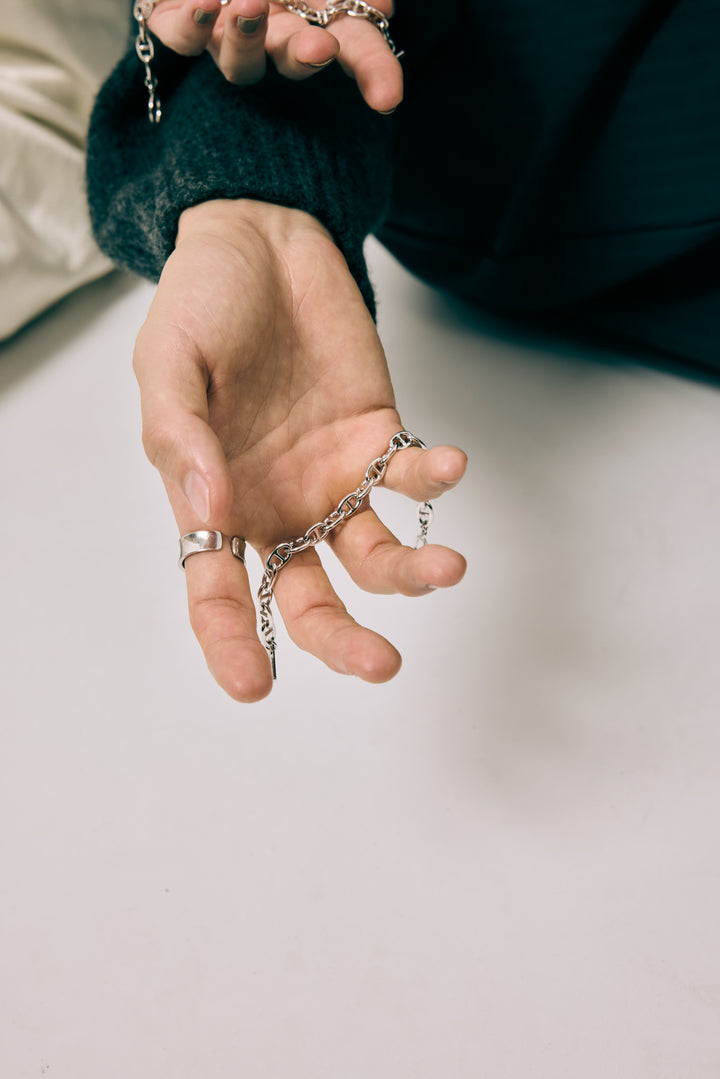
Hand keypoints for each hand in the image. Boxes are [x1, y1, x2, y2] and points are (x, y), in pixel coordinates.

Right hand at [133, 199, 466, 700]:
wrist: (263, 241)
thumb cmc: (201, 305)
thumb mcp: (167, 365)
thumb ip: (180, 438)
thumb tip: (208, 515)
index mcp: (213, 504)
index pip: (217, 594)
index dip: (231, 645)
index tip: (256, 686)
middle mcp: (276, 508)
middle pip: (309, 599)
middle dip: (343, 640)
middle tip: (380, 664)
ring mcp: (331, 478)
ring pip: (373, 555)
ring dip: (411, 572)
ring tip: (446, 568)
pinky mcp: (378, 438)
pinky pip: (410, 475)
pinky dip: (432, 477)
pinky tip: (447, 464)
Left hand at [144, 0, 401, 112]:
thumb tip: (382, 5)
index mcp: (313, 15)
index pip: (357, 48)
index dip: (374, 72)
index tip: (387, 99)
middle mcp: (272, 34)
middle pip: (297, 60)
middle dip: (308, 57)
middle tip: (320, 51)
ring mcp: (224, 37)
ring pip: (241, 64)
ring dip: (248, 37)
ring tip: (250, 5)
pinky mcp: (175, 28)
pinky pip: (183, 38)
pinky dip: (192, 23)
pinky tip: (202, 4)